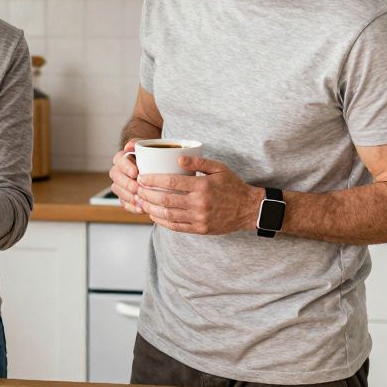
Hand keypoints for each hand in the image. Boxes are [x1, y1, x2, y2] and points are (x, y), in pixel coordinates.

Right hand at [109, 139, 146, 214]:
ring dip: (128, 196)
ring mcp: (120, 184)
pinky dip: (131, 207)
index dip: (125, 167)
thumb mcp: (148, 146)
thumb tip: (130, 146)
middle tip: (137, 188)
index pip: (119, 160)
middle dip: (126, 183)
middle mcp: (118, 171)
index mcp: (122, 157)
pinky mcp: (125, 196)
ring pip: (117, 190)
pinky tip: (140, 209)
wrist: (155, 165)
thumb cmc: (152, 155)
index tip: (135, 172)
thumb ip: (138, 143)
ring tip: (140, 200)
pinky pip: (124, 203)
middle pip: (115, 176)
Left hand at [135, 155, 263, 234]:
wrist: (248, 209)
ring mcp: (199, 218)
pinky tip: (154, 215)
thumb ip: (199, 162)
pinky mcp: (200, 229)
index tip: (142, 177)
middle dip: (147, 194)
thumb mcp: (219, 168)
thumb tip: (178, 157)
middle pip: (166, 199)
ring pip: (168, 215)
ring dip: (151, 208)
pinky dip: (162, 221)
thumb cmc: (232, 186)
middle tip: (138, 189)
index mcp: (203, 186)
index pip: (171, 182)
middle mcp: (200, 203)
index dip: (153, 180)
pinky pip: (176, 227)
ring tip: (142, 202)